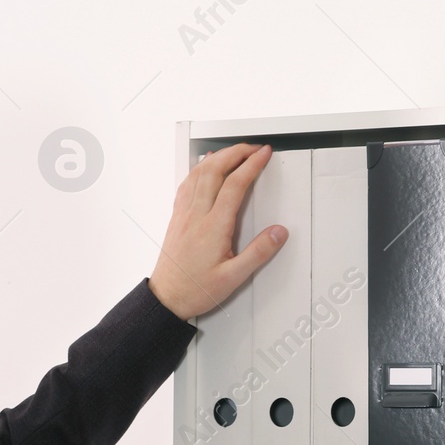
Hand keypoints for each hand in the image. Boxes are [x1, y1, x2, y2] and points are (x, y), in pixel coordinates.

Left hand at [148, 143, 283, 319]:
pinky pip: (187, 183)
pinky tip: (204, 168)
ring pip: (199, 173)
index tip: (264, 154)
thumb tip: (278, 233)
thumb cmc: (195, 289)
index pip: (235, 185)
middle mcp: (196, 215)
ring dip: (218, 157)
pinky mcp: (177, 217)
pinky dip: (199, 169)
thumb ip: (258, 253)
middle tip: (253, 147)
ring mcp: (184, 214)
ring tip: (233, 151)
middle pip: (215, 170)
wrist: (166, 297)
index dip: (251, 165)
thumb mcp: (234, 278)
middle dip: (236, 152)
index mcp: (213, 227)